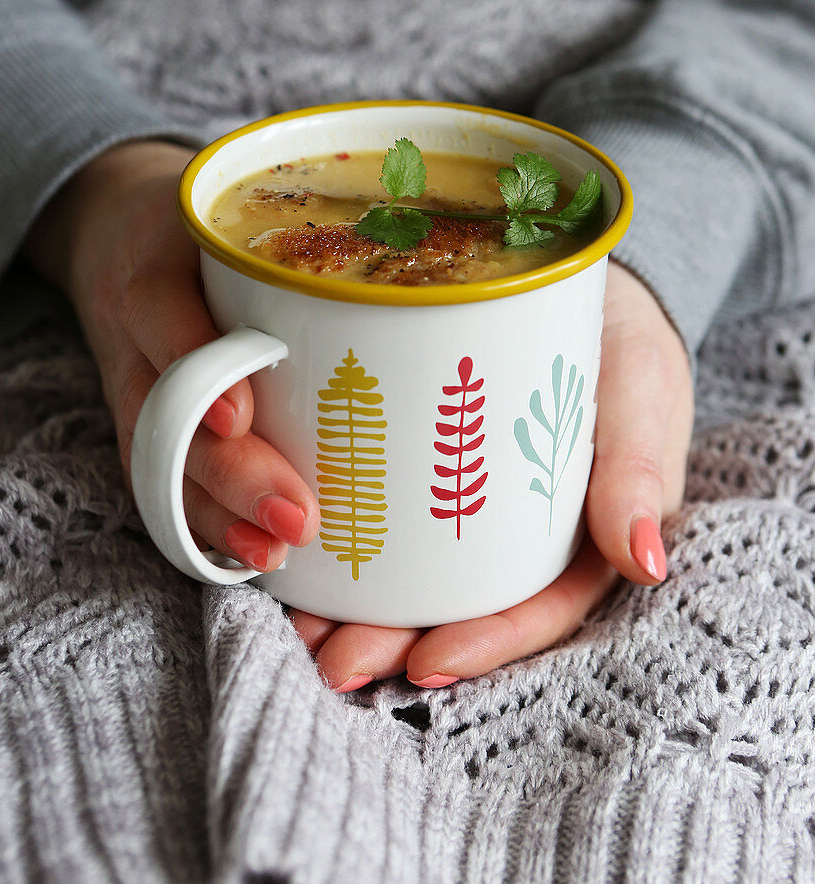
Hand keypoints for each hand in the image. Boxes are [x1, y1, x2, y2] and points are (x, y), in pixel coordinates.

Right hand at [23, 140, 319, 568]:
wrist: (118, 235)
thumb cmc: (204, 226)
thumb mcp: (234, 208)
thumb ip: (310, 230)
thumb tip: (429, 265)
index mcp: (156, 264)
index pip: (162, 310)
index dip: (197, 361)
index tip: (241, 412)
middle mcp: (134, 335)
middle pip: (167, 413)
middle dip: (232, 471)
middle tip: (300, 515)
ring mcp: (132, 388)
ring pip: (159, 464)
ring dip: (220, 515)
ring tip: (278, 551)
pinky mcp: (141, 426)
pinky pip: (160, 485)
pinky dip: (204, 526)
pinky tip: (252, 554)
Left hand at [290, 261, 693, 689]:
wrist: (576, 283)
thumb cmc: (623, 345)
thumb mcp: (641, 395)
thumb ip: (639, 471)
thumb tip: (645, 564)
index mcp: (582, 540)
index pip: (536, 608)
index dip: (485, 643)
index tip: (424, 663)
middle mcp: (523, 536)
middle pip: (461, 606)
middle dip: (397, 643)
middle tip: (334, 661)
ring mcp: (473, 505)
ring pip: (417, 573)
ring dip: (360, 609)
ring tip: (302, 629)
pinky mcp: (430, 467)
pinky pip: (388, 512)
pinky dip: (348, 540)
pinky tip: (299, 553)